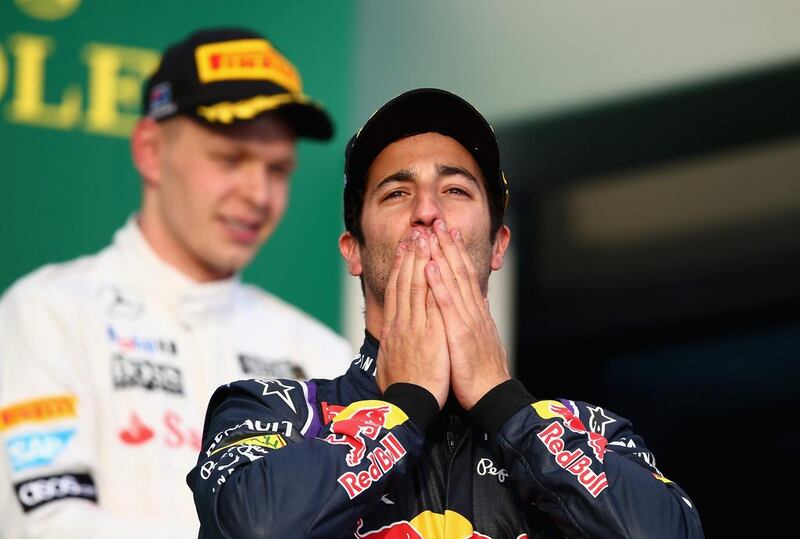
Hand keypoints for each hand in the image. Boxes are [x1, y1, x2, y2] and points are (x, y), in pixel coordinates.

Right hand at [377, 231, 449, 409]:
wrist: (408, 406)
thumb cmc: (401, 390)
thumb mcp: (391, 364)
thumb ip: (393, 348)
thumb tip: (389, 342)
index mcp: (393, 329)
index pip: (395, 292)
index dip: (399, 268)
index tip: (402, 249)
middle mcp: (401, 323)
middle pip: (404, 283)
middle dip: (409, 256)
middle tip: (413, 233)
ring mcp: (415, 327)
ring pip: (416, 286)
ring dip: (419, 260)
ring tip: (423, 238)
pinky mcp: (430, 334)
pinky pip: (430, 302)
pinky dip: (432, 282)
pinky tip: (435, 265)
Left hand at [426, 219, 509, 409]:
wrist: (491, 396)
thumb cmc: (482, 373)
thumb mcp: (480, 340)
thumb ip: (476, 319)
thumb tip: (477, 303)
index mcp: (476, 313)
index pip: (466, 276)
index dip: (457, 253)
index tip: (450, 233)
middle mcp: (473, 311)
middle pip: (460, 271)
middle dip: (449, 245)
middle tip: (440, 221)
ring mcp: (467, 320)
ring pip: (454, 281)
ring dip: (443, 255)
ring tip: (433, 234)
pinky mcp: (460, 333)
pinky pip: (447, 305)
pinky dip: (440, 284)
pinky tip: (432, 266)